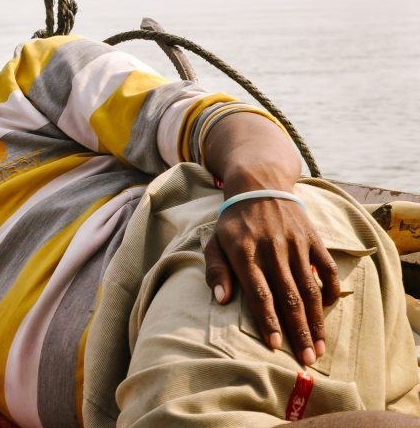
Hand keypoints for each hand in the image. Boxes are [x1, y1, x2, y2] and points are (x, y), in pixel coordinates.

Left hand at [204, 195, 339, 366]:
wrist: (258, 184)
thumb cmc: (233, 222)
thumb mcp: (215, 242)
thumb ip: (216, 270)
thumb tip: (220, 300)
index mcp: (245, 253)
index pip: (259, 293)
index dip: (268, 321)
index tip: (276, 346)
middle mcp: (272, 249)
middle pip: (289, 297)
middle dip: (298, 331)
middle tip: (306, 360)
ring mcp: (295, 244)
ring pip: (310, 288)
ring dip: (316, 320)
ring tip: (319, 346)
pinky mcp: (313, 238)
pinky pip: (327, 268)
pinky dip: (330, 290)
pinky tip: (328, 309)